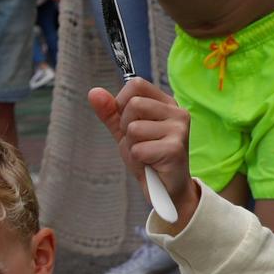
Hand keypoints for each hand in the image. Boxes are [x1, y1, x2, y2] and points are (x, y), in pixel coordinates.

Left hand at [87, 78, 197, 230]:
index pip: (136, 84)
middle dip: (126, 128)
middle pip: (133, 105)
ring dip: (132, 146)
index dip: (122, 103)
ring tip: (146, 154)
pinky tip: (151, 164)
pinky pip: (138, 149)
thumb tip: (94, 92)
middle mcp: (177, 112)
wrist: (165, 189)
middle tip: (139, 143)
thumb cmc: (147, 156)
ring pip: (134, 128)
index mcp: (165, 103)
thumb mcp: (124, 131)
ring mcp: (179, 129)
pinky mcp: (175, 149)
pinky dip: (138, 160)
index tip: (128, 121)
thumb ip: (110, 112)